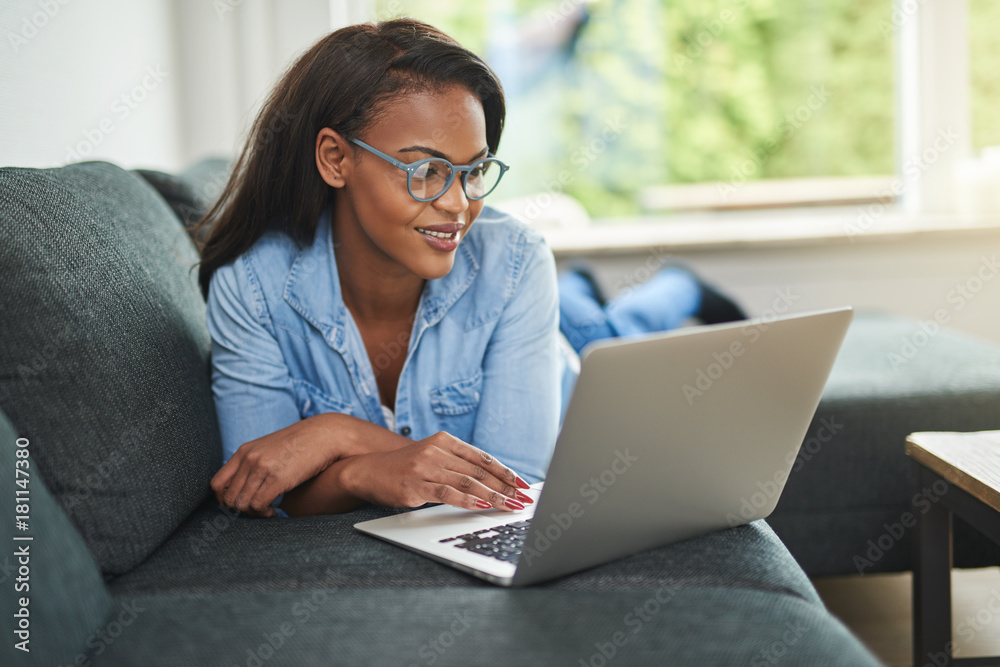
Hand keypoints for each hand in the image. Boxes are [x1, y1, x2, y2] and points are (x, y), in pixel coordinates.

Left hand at [211, 415, 340, 516]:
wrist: (325, 434)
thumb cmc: (301, 443)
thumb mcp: (270, 448)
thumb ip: (255, 462)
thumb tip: (246, 485)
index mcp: (244, 451)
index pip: (217, 484)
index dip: (224, 501)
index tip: (240, 505)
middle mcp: (249, 459)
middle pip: (228, 498)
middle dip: (240, 511)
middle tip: (257, 512)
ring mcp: (262, 468)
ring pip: (241, 504)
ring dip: (253, 514)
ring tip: (267, 512)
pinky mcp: (277, 478)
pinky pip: (258, 505)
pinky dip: (264, 513)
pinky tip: (275, 511)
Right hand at [339, 431, 532, 511]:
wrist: (367, 469)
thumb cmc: (405, 467)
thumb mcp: (432, 457)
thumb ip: (457, 464)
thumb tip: (492, 481)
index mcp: (444, 441)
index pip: (482, 457)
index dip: (504, 471)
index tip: (522, 484)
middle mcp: (436, 451)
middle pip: (478, 471)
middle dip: (504, 487)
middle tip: (522, 499)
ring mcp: (425, 468)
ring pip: (467, 482)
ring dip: (492, 496)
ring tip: (508, 506)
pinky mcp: (415, 486)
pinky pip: (447, 494)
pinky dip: (467, 500)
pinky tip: (481, 506)